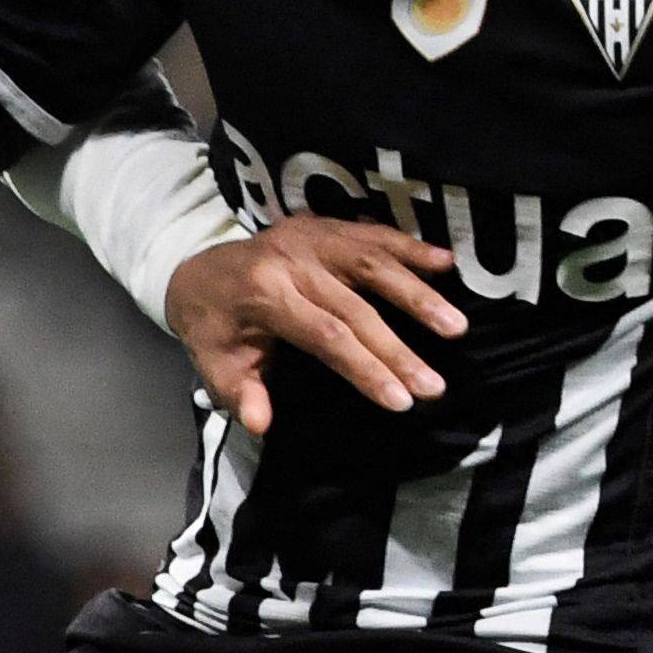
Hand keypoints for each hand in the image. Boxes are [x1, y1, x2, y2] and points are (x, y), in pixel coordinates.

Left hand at [160, 217, 466, 429]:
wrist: (195, 269)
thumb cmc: (213, 327)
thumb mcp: (215, 365)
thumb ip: (240, 393)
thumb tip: (261, 424)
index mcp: (264, 295)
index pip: (326, 337)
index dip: (365, 368)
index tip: (400, 401)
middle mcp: (292, 261)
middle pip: (357, 308)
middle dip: (399, 350)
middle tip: (435, 386)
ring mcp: (312, 238)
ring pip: (374, 263)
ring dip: (418, 294)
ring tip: (456, 326)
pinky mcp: (326, 227)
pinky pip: (374, 234)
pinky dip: (411, 247)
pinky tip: (447, 262)